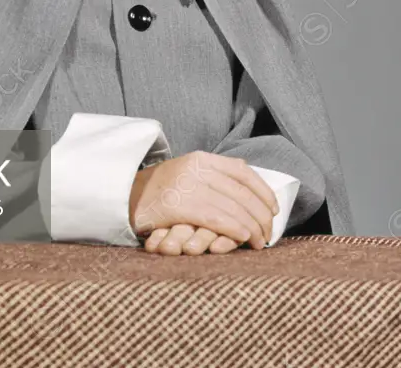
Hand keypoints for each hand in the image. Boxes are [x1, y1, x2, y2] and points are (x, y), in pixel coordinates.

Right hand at [129, 150, 278, 249]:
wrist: (126, 196)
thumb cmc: (162, 190)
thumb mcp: (188, 172)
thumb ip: (215, 175)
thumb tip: (250, 187)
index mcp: (202, 158)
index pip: (242, 171)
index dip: (263, 190)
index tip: (274, 208)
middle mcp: (196, 168)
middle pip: (241, 192)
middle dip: (261, 215)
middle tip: (269, 233)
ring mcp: (187, 185)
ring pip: (232, 207)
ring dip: (252, 227)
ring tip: (260, 242)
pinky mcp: (178, 206)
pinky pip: (216, 218)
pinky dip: (235, 229)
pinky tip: (243, 238)